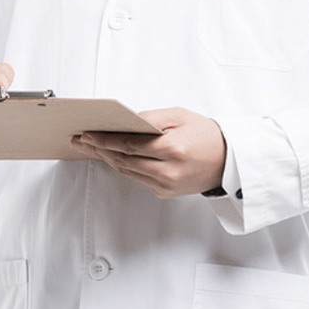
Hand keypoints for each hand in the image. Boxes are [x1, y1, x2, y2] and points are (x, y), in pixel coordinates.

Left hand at [71, 107, 225, 197]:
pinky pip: (138, 177)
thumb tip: (125, 122)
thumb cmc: (205, 133)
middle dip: (99, 150)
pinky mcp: (164, 193)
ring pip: (127, 171)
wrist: (228, 160)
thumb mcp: (179, 116)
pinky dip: (124, 166)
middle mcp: (168, 171)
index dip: (105, 140)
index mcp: (173, 149)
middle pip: (123, 161)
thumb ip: (151, 119)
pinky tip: (113, 157)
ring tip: (91, 147)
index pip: (129, 145)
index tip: (88, 134)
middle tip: (81, 140)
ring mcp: (166, 186)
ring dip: (107, 159)